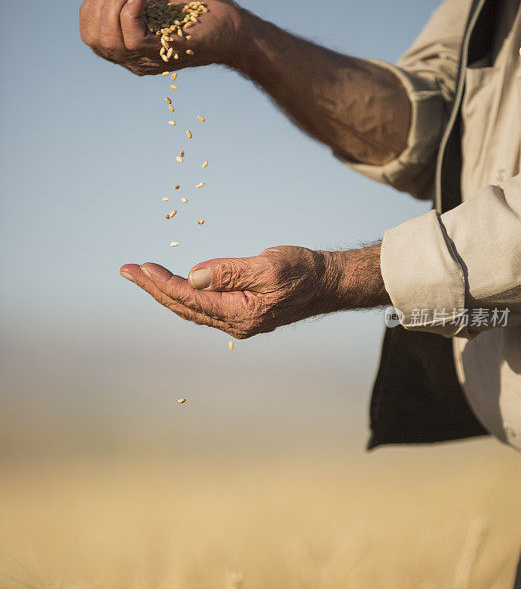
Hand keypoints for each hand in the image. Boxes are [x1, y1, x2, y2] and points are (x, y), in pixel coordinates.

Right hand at [79, 0, 243, 75]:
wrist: (230, 28)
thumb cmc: (195, 14)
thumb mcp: (155, 5)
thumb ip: (131, 4)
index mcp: (129, 51)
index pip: (90, 37)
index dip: (91, 6)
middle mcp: (134, 60)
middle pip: (94, 39)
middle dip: (101, 2)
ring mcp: (148, 59)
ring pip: (109, 40)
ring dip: (114, 4)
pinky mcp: (163, 52)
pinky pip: (132, 37)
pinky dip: (130, 11)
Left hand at [120, 244, 387, 338]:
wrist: (326, 284)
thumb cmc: (302, 271)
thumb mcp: (268, 265)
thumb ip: (230, 271)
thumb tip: (193, 277)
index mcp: (240, 313)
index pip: (190, 299)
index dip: (162, 284)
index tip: (141, 268)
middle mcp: (235, 323)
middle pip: (183, 307)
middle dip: (153, 289)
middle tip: (127, 270)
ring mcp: (237, 320)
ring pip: (191, 309)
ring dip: (164, 292)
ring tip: (141, 275)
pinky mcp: (241, 313)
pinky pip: (203, 307)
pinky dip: (183, 295)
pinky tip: (172, 285)